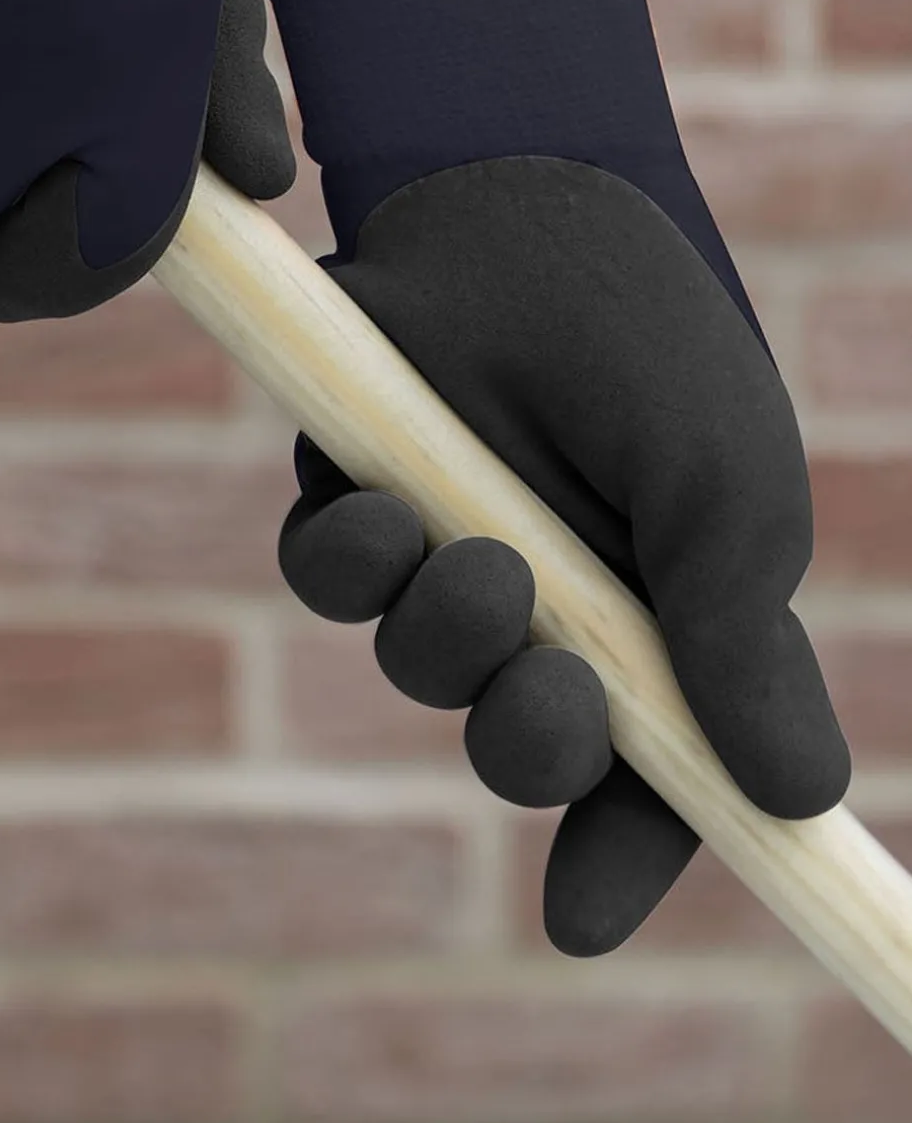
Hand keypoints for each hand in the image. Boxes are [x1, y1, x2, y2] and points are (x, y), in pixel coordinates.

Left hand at [258, 0, 848, 953]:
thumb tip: (797, 799)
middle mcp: (550, 595)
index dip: (617, 859)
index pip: (649, 778)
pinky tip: (383, 502)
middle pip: (521, 744)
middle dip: (526, 744)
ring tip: (472, 555)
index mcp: (662, 615)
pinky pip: (325, 575)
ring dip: (438, 639)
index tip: (576, 923)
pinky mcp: (359, 481)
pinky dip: (349, 560)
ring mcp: (449, 540)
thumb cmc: (650, 342)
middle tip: (548, 687)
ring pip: (413, 664)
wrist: (532, 199)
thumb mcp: (726, 490)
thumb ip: (742, 638)